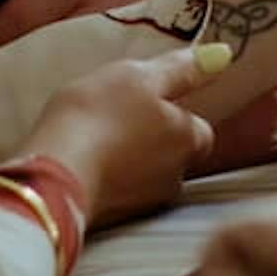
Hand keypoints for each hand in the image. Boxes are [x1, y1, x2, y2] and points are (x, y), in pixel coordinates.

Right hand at [14, 43, 229, 225]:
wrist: (53, 176)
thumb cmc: (98, 117)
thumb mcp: (138, 76)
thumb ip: (181, 68)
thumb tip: (223, 54)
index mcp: (189, 140)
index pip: (198, 128)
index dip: (173, 114)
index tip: (144, 102)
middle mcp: (176, 177)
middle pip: (171, 154)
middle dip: (149, 140)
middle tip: (114, 119)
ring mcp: (145, 205)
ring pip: (143, 176)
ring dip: (125, 161)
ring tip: (92, 142)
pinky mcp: (115, 221)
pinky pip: (117, 194)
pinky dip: (105, 180)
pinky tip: (81, 166)